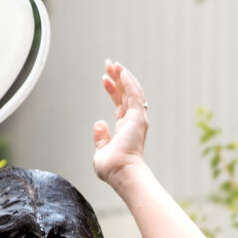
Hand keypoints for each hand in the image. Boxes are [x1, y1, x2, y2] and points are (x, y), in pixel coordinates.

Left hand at [91, 59, 150, 186]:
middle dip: (118, 78)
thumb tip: (99, 122)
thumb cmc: (113, 169)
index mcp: (126, 129)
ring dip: (123, 77)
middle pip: (127, 94)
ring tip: (114, 64)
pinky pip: (134, 95)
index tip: (104, 79)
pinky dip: (128, 82)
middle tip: (109, 65)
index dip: (113, 90)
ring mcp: (137, 119)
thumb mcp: (101, 151)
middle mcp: (133, 122)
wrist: (122, 173)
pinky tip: (122, 72)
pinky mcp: (138, 117)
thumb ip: (101, 138)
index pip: (121, 104)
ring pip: (132, 92)